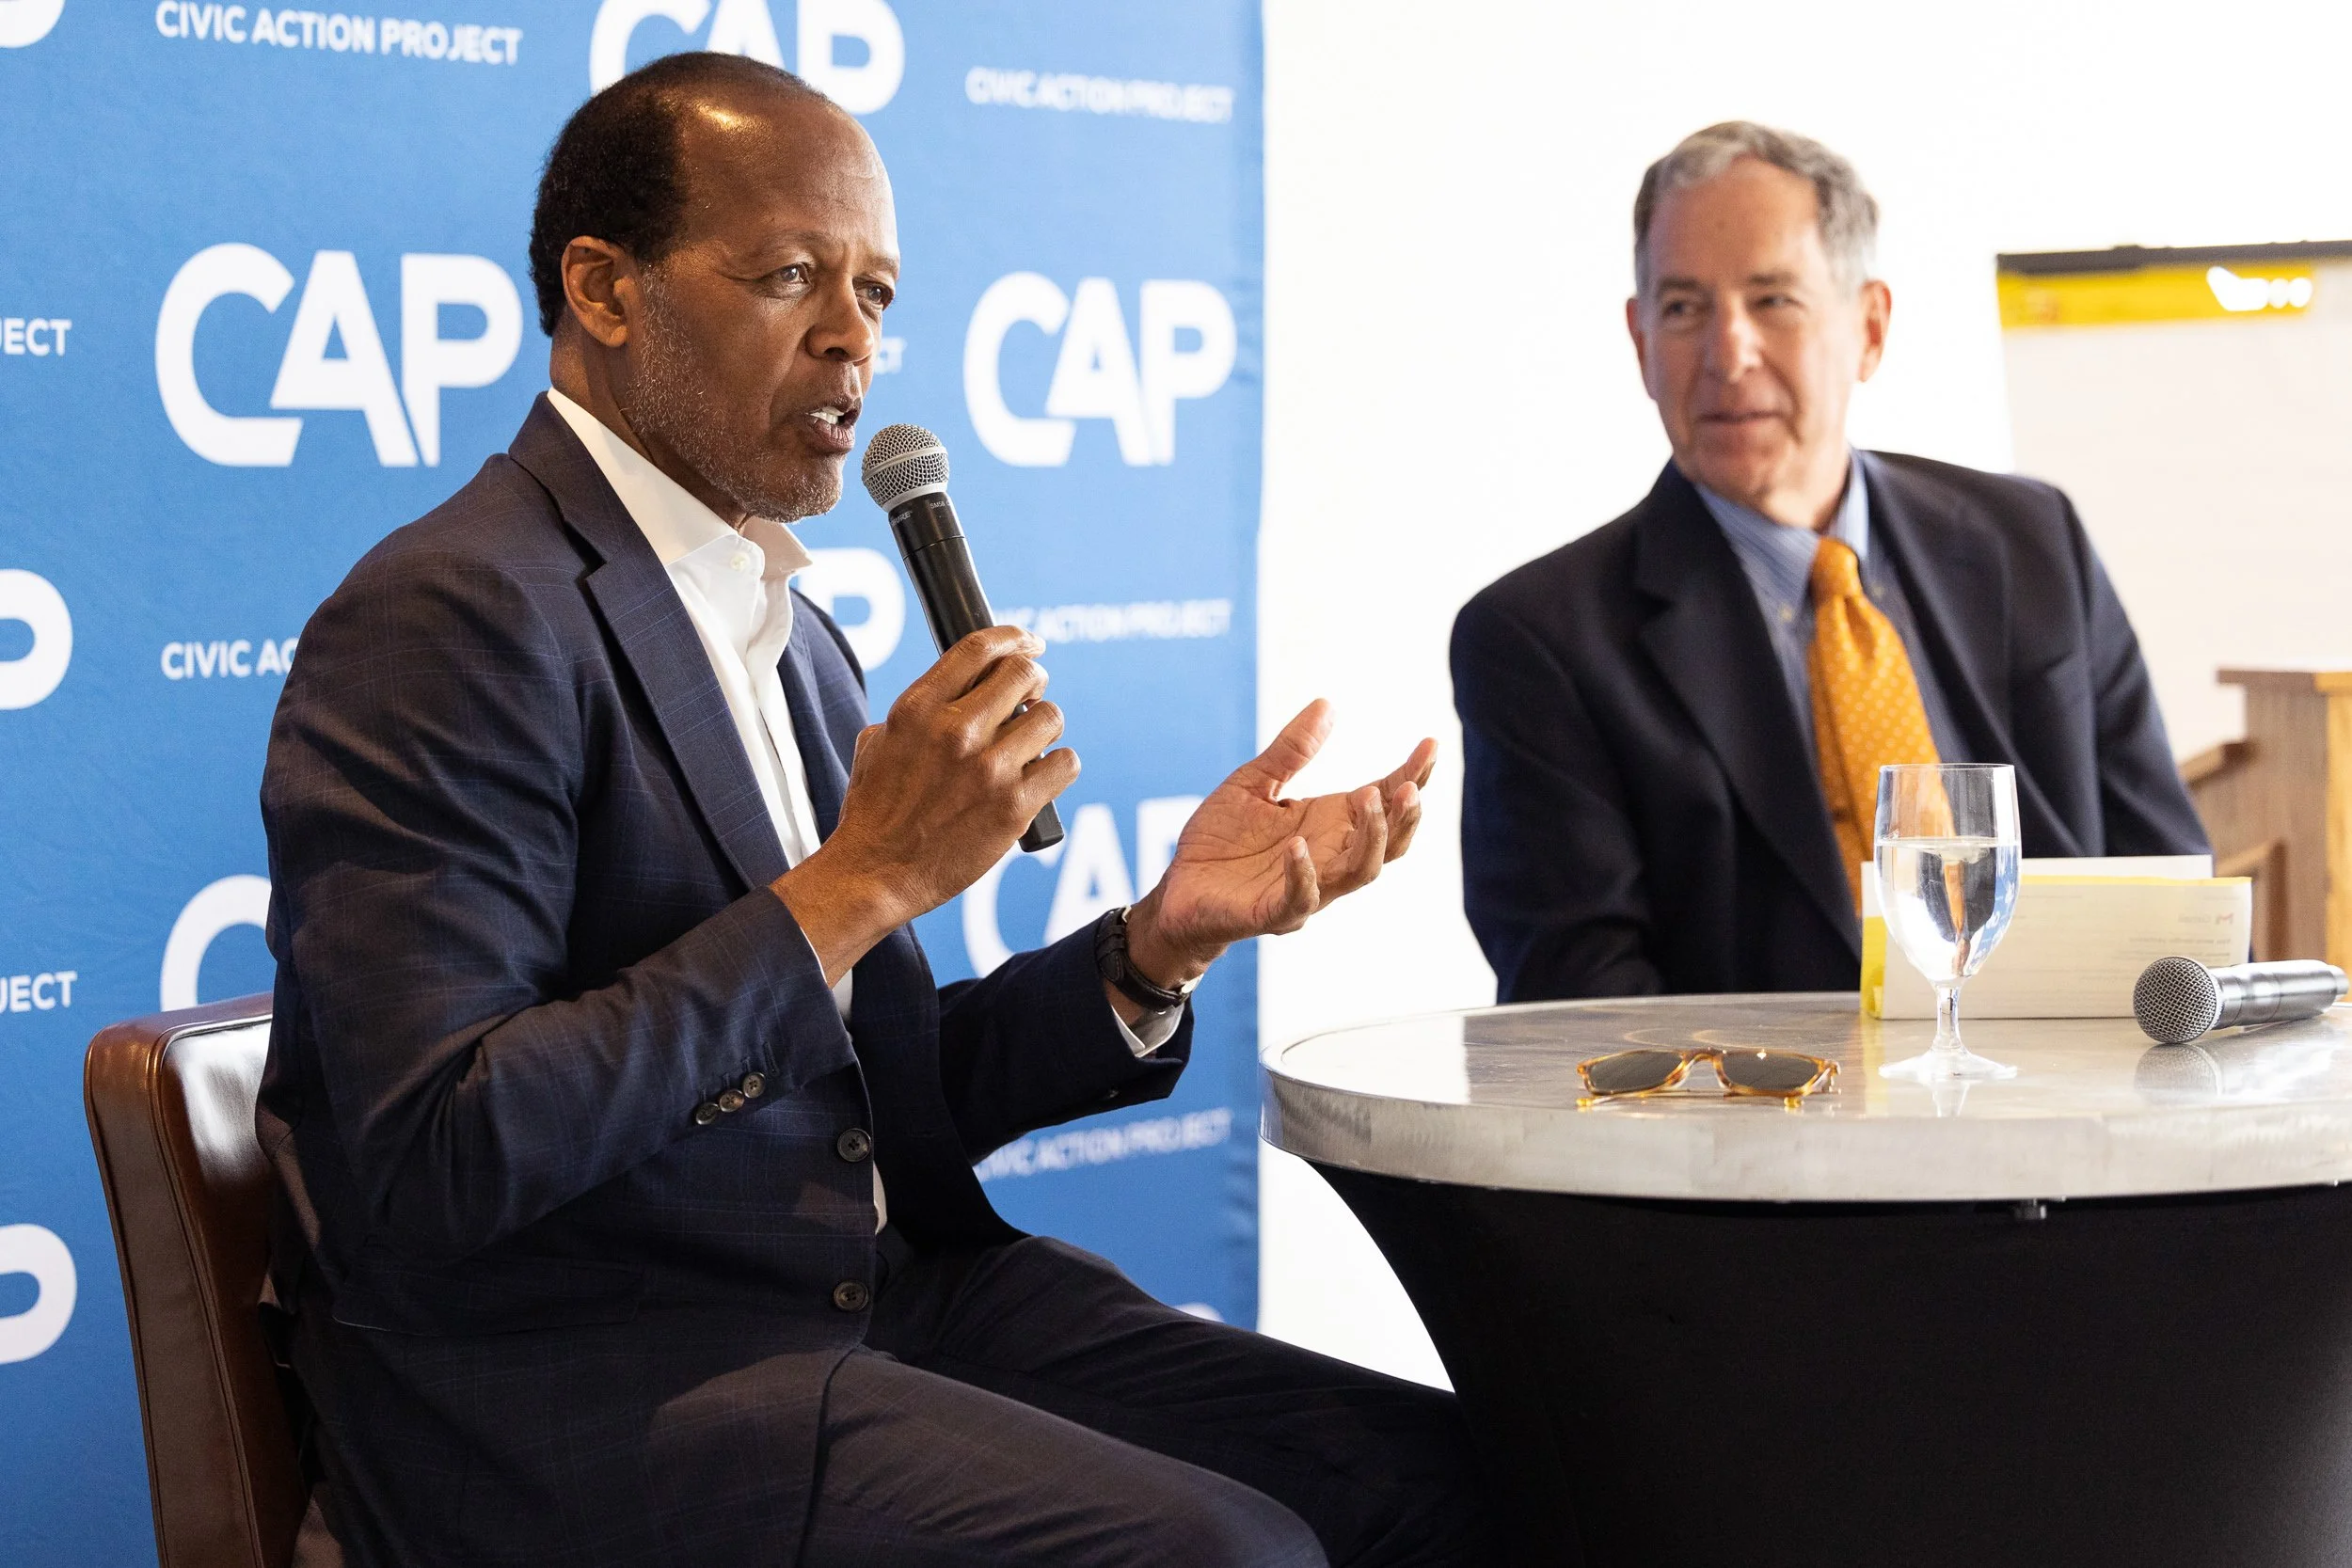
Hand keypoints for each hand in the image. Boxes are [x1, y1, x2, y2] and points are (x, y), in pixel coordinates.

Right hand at [772, 626, 1076, 981]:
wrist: (876, 873)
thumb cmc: (875, 811)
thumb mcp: (879, 742)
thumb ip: (921, 710)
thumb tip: (962, 688)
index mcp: (918, 708)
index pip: (979, 647)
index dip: (1014, 637)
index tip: (1030, 643)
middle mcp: (955, 731)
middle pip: (1023, 674)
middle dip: (1033, 682)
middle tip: (1030, 699)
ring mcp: (988, 768)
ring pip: (1051, 717)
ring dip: (1045, 727)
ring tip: (1029, 745)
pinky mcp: (1014, 806)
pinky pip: (1064, 763)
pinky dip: (1058, 766)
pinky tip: (1041, 774)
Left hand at [1124, 701, 1436, 988]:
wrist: (1178, 889)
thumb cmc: (1221, 841)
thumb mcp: (1253, 783)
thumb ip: (1290, 750)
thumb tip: (1326, 704)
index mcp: (1330, 823)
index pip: (1384, 800)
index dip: (1412, 775)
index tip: (1430, 744)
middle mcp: (1329, 857)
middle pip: (1389, 843)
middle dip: (1403, 815)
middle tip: (1408, 786)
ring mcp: (1306, 888)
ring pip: (1359, 871)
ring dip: (1371, 837)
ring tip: (1370, 799)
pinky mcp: (1271, 913)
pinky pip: (1299, 899)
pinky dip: (1302, 873)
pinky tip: (1298, 845)